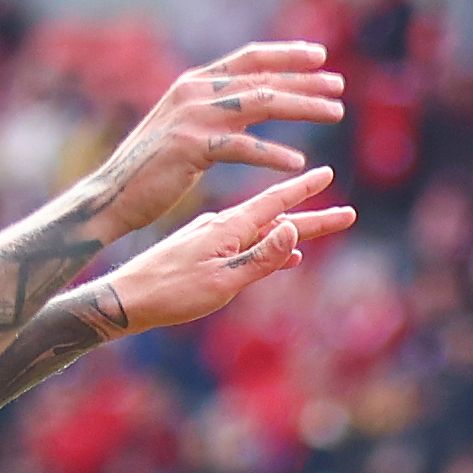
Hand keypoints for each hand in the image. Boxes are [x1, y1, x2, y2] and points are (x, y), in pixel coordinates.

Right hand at [76, 41, 347, 239]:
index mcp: (195, 83)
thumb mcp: (186, 127)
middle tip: (339, 87)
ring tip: (335, 114)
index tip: (321, 56)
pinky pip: (241, 147)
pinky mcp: (190, 147)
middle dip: (305, 81)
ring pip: (259, 104)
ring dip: (302, 107)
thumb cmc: (153, 167)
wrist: (113, 194)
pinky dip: (271, 153)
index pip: (250, 57)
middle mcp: (195, 91)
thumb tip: (248, 105)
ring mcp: (192, 117)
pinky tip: (296, 163)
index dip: (287, 54)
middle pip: (262, 78)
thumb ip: (216, 111)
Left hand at [103, 169, 355, 330]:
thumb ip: (260, 257)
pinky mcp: (202, 253)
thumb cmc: (172, 292)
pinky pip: (245, 246)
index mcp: (228, 227)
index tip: (330, 174)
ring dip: (293, 233)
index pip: (275, 203)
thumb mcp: (221, 279)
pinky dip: (268, 249)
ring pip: (262, 233)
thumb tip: (295, 229)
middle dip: (313, 217)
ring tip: (319, 232)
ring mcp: (212, 239)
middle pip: (277, 218)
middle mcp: (222, 227)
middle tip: (347, 213)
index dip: (304, 191)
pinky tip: (281, 257)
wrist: (125, 299)